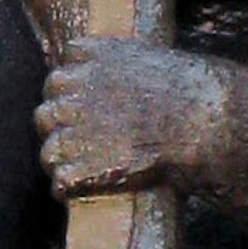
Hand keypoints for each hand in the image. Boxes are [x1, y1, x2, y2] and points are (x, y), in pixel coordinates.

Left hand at [40, 38, 227, 196]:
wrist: (198, 125)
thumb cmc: (191, 92)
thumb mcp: (150, 59)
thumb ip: (122, 66)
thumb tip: (118, 84)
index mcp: (88, 58)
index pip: (62, 73)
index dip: (77, 95)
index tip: (94, 108)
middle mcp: (71, 89)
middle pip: (48, 112)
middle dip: (65, 128)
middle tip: (92, 143)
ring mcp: (70, 128)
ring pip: (49, 150)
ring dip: (66, 160)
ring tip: (92, 170)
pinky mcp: (76, 167)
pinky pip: (60, 183)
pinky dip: (72, 189)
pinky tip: (91, 190)